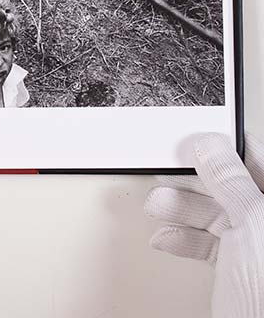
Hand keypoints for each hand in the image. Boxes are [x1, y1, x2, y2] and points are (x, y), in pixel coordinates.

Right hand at [146, 132, 263, 316]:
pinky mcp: (240, 274)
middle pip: (230, 185)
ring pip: (216, 214)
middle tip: (166, 170)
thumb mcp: (251, 224)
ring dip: (181, 208)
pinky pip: (209, 244)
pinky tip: (169, 237)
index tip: (190, 138)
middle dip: (192, 178)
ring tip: (159, 204)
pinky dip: (184, 238)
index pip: (254, 157)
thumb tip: (208, 146)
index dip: (220, 145)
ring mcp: (257, 250)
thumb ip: (230, 180)